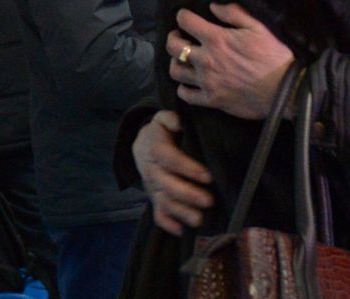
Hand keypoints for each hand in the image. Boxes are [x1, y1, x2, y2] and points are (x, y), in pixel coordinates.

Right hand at [132, 110, 213, 234]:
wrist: (141, 145)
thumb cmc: (161, 132)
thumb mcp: (163, 119)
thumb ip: (172, 118)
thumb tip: (182, 123)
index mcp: (154, 148)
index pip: (170, 159)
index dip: (187, 168)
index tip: (207, 176)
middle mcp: (152, 170)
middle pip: (166, 184)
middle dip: (187, 194)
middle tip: (209, 201)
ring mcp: (152, 187)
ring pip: (163, 201)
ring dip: (181, 212)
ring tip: (199, 220)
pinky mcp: (154, 198)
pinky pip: (157, 214)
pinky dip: (168, 224)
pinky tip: (182, 231)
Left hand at [167, 3, 293, 118]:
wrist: (284, 91)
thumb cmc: (274, 56)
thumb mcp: (259, 27)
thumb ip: (234, 13)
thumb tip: (213, 6)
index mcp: (216, 39)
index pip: (185, 21)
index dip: (183, 15)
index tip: (187, 17)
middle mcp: (206, 60)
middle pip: (173, 47)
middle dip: (173, 37)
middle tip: (181, 36)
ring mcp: (206, 82)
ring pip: (175, 71)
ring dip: (176, 62)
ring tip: (184, 59)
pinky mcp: (211, 100)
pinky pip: (185, 95)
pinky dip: (183, 88)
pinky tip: (191, 83)